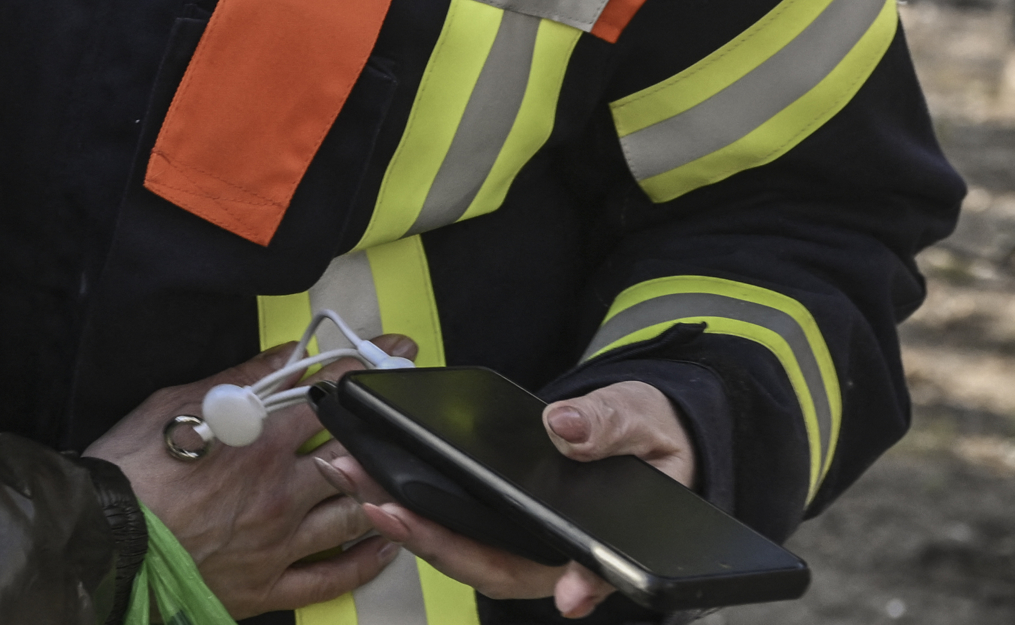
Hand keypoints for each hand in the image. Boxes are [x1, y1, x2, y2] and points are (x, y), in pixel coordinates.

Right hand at [86, 341, 412, 617]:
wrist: (102, 539)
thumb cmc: (129, 470)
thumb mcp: (177, 404)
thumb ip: (240, 379)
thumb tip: (282, 355)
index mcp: (260, 441)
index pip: (329, 396)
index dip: (365, 369)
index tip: (393, 351)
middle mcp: (279, 492)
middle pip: (353, 453)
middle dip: (386, 424)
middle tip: (408, 406)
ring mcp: (278, 542)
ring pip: (353, 515)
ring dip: (384, 491)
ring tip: (404, 474)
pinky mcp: (267, 585)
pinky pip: (330, 579)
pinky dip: (364, 563)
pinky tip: (384, 545)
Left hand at [319, 380, 695, 620]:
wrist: (641, 438)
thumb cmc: (650, 442)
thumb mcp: (642, 420)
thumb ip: (609, 425)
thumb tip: (566, 427)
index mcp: (602, 541)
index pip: (582, 570)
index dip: (569, 582)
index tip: (567, 594)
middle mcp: (555, 555)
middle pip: (497, 566)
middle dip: (437, 541)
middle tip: (386, 508)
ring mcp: (523, 543)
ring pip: (468, 551)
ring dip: (412, 525)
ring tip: (364, 487)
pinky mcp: (499, 524)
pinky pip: (458, 527)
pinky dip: (417, 508)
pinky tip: (381, 483)